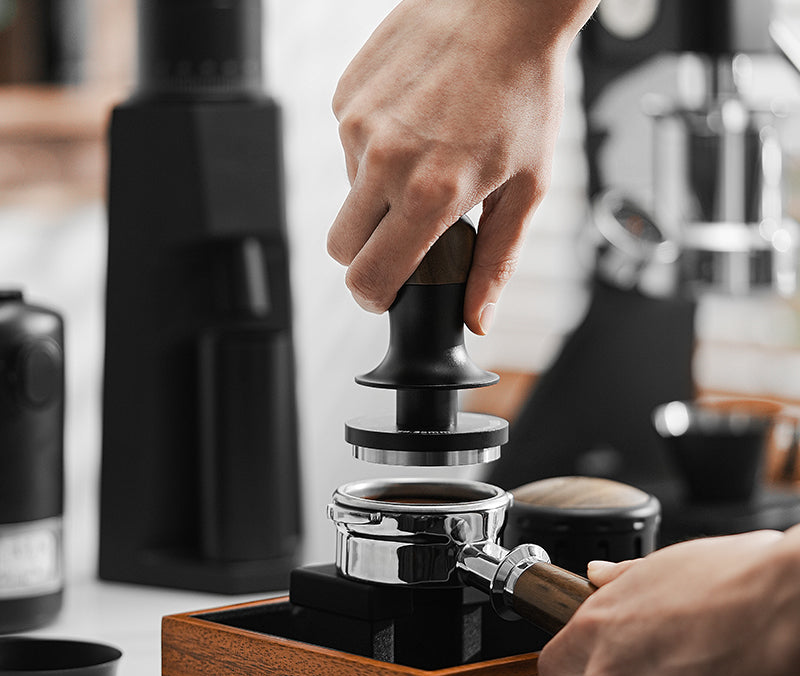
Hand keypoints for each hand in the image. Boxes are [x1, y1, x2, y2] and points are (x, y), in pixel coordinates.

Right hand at [327, 0, 596, 333]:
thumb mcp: (526, 190)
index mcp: (430, 194)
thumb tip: (476, 320)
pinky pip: (346, 148)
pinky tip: (413, 125)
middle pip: (341, 248)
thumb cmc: (525, 93)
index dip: (374, 297)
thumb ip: (496, 264)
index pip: (369, 277)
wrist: (506, 7)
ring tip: (424, 159)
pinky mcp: (346, 95)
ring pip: (346, 196)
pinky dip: (373, 150)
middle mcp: (385, 161)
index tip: (387, 293)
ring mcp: (358, 125)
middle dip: (366, 255)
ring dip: (376, 195)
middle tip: (402, 236)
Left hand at [537, 530, 799, 675]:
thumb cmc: (735, 583)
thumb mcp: (664, 565)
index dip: (575, 669)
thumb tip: (598, 575)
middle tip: (687, 665)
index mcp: (596, 627)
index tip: (594, 668)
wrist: (784, 615)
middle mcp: (608, 675)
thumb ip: (622, 579)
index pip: (556, 667)